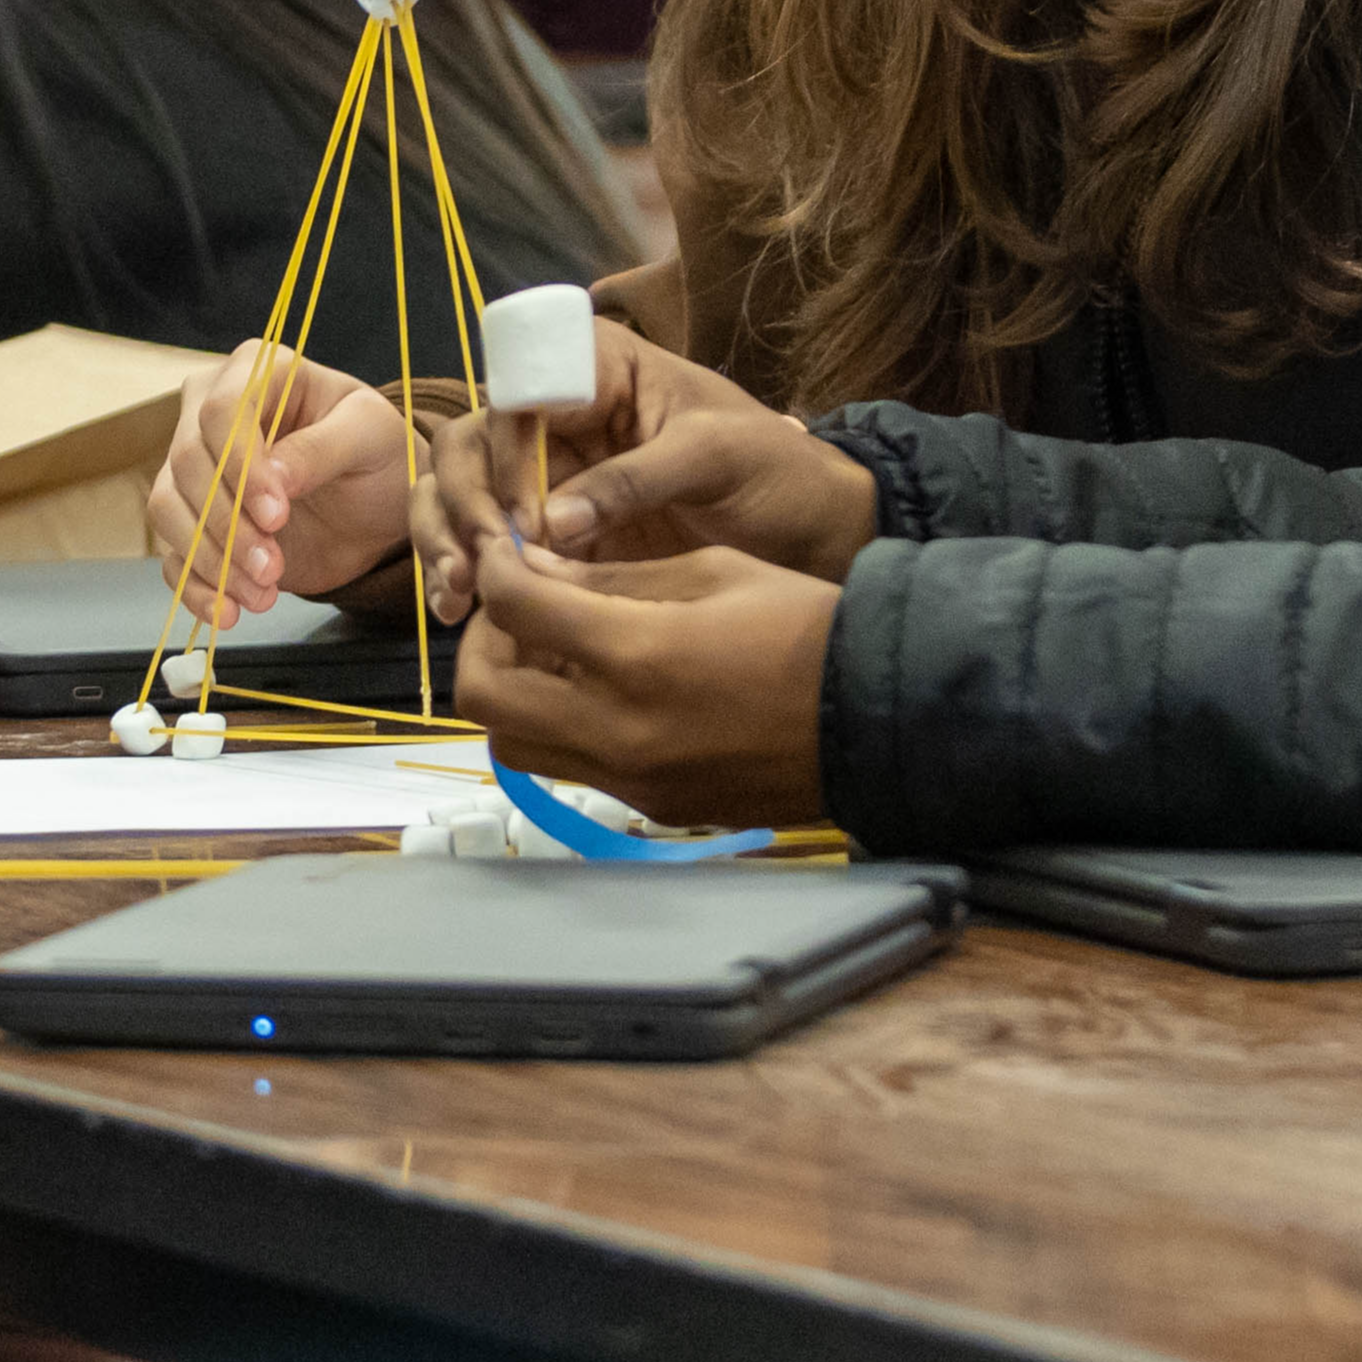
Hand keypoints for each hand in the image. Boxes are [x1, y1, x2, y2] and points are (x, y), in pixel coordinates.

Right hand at [143, 344, 422, 611]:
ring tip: (263, 592)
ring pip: (168, 508)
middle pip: (186, 462)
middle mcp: (212, 413)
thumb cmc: (378, 452)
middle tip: (273, 567)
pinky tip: (229, 611)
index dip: (240, 465)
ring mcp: (197, 469)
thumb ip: (323, 449)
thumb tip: (273, 477)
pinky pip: (173, 554)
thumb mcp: (370, 436)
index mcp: (257, 372)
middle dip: (227, 523)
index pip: (223, 411)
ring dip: (211, 559)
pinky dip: (196, 588)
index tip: (276, 514)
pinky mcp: (195, 521)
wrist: (378, 504)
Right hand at [415, 323, 876, 606]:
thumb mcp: (717, 458)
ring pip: (457, 491)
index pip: (514, 392)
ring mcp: (544, 473)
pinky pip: (482, 542)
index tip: (520, 519)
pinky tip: (463, 613)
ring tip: (459, 595)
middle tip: (478, 566)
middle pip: (468, 442)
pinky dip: (460, 571)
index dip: (502, 453)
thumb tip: (551, 523)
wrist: (810, 530)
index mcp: (594, 365)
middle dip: (460, 503)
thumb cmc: (775, 471)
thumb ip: (636, 479)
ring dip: (444, 537)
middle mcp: (555, 412)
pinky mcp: (546, 531)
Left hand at [458, 542, 846, 829]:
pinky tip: (598, 687)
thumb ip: (613, 579)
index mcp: (636, 657)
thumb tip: (535, 572)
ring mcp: (631, 779)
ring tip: (554, 651)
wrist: (878, 718)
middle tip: (517, 609)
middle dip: (483, 640)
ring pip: (514, 742)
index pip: (512, 608)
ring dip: (513, 690)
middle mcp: (618, 729)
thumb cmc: (808, 626)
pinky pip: (570, 766)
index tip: (505, 554)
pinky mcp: (649, 807)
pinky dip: (560, 724)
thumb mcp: (712, 572)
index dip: (496, 570)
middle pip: (484, 694)